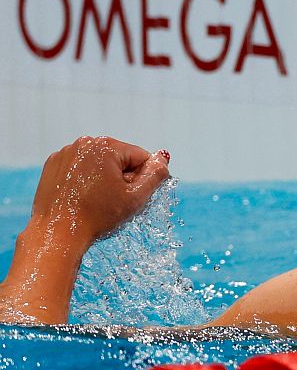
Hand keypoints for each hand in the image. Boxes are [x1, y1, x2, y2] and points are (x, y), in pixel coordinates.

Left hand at [30, 136, 169, 249]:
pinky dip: (84, 180)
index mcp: (106, 146)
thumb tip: (163, 158)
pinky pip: (79, 168)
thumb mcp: (135, 197)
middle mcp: (84, 143)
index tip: (129, 196)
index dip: (141, 179)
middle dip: (121, 178)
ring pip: (98, 163)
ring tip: (95, 201)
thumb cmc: (97, 216)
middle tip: (112, 201)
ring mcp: (65, 153)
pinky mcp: (52, 165)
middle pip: (118, 158)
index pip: (140, 157)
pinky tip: (81, 197)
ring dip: (103, 179)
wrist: (59, 234)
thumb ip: (155, 175)